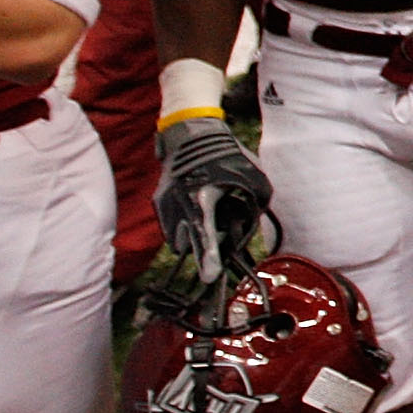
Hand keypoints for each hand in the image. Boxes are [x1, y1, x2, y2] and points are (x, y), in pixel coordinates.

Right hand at [157, 114, 271, 286]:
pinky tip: (200, 208)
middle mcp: (178, 204)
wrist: (190, 134)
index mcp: (200, 198)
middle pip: (193, 242)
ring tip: (211, 215)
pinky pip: (175, 226)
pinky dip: (188, 225)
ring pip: (182, 236)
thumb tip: (252, 227)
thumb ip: (254, 203)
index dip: (209, 259)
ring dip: (197, 235)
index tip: (210, 278)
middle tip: (222, 240)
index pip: (204, 235)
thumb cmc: (225, 154)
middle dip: (207, 248)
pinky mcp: (158, 204)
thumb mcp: (251, 176)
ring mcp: (164, 205)